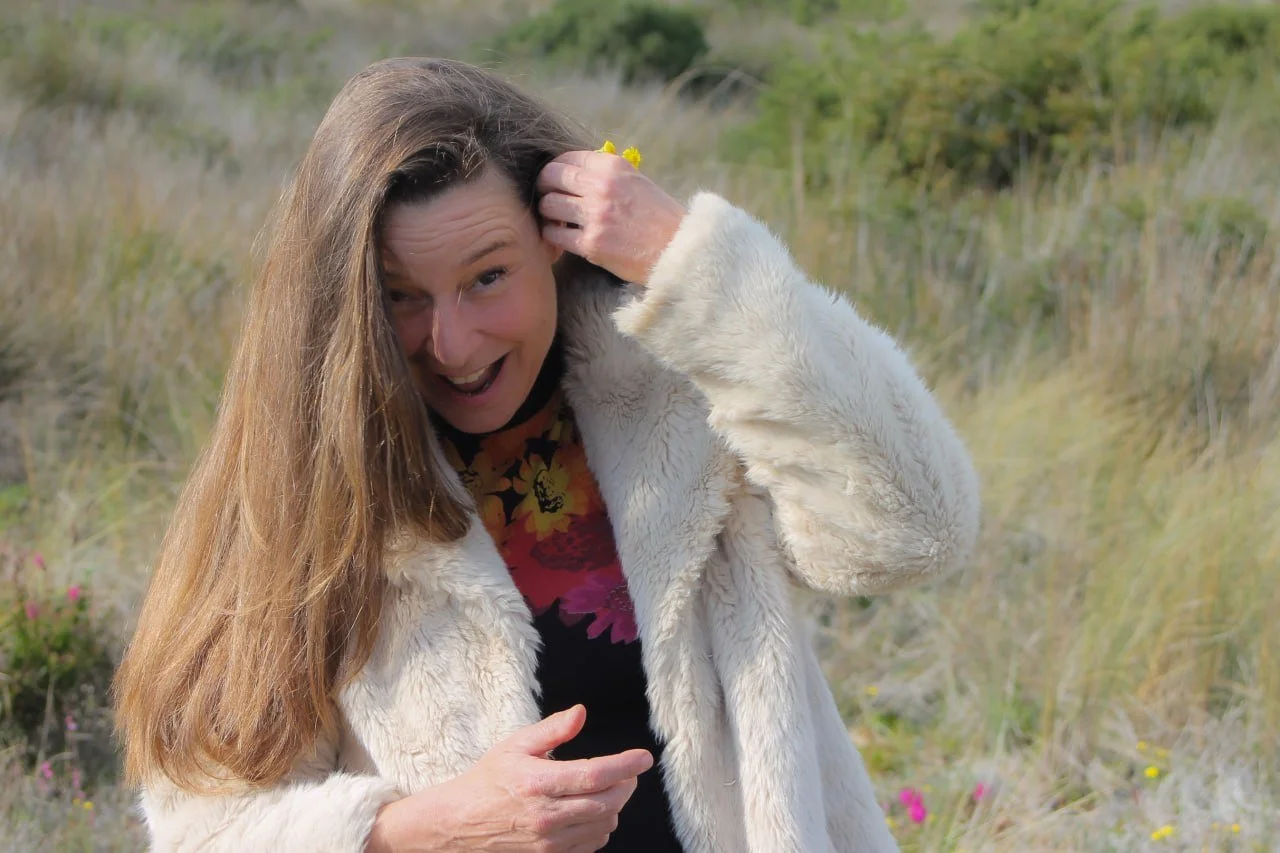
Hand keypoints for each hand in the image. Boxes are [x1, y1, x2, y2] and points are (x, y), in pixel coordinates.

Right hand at [366, 705, 651, 851]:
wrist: (458, 824)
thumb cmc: (488, 780)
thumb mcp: (516, 745)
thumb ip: (553, 729)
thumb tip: (581, 713)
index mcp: (537, 782)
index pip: (596, 774)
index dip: (626, 765)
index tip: (644, 757)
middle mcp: (546, 815)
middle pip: (607, 802)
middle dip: (626, 784)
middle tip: (628, 772)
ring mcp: (548, 842)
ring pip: (603, 825)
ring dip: (614, 806)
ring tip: (608, 789)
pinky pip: (591, 845)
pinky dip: (600, 827)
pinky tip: (593, 812)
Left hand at [536, 150, 685, 284]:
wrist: (678, 251)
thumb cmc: (658, 218)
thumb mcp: (636, 182)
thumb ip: (605, 174)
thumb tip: (572, 172)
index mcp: (613, 166)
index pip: (566, 159)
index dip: (555, 171)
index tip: (555, 183)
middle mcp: (602, 186)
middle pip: (550, 178)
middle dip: (544, 189)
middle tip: (549, 200)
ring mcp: (596, 215)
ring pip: (548, 206)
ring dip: (548, 215)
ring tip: (557, 221)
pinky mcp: (591, 244)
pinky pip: (554, 236)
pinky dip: (553, 238)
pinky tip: (562, 239)